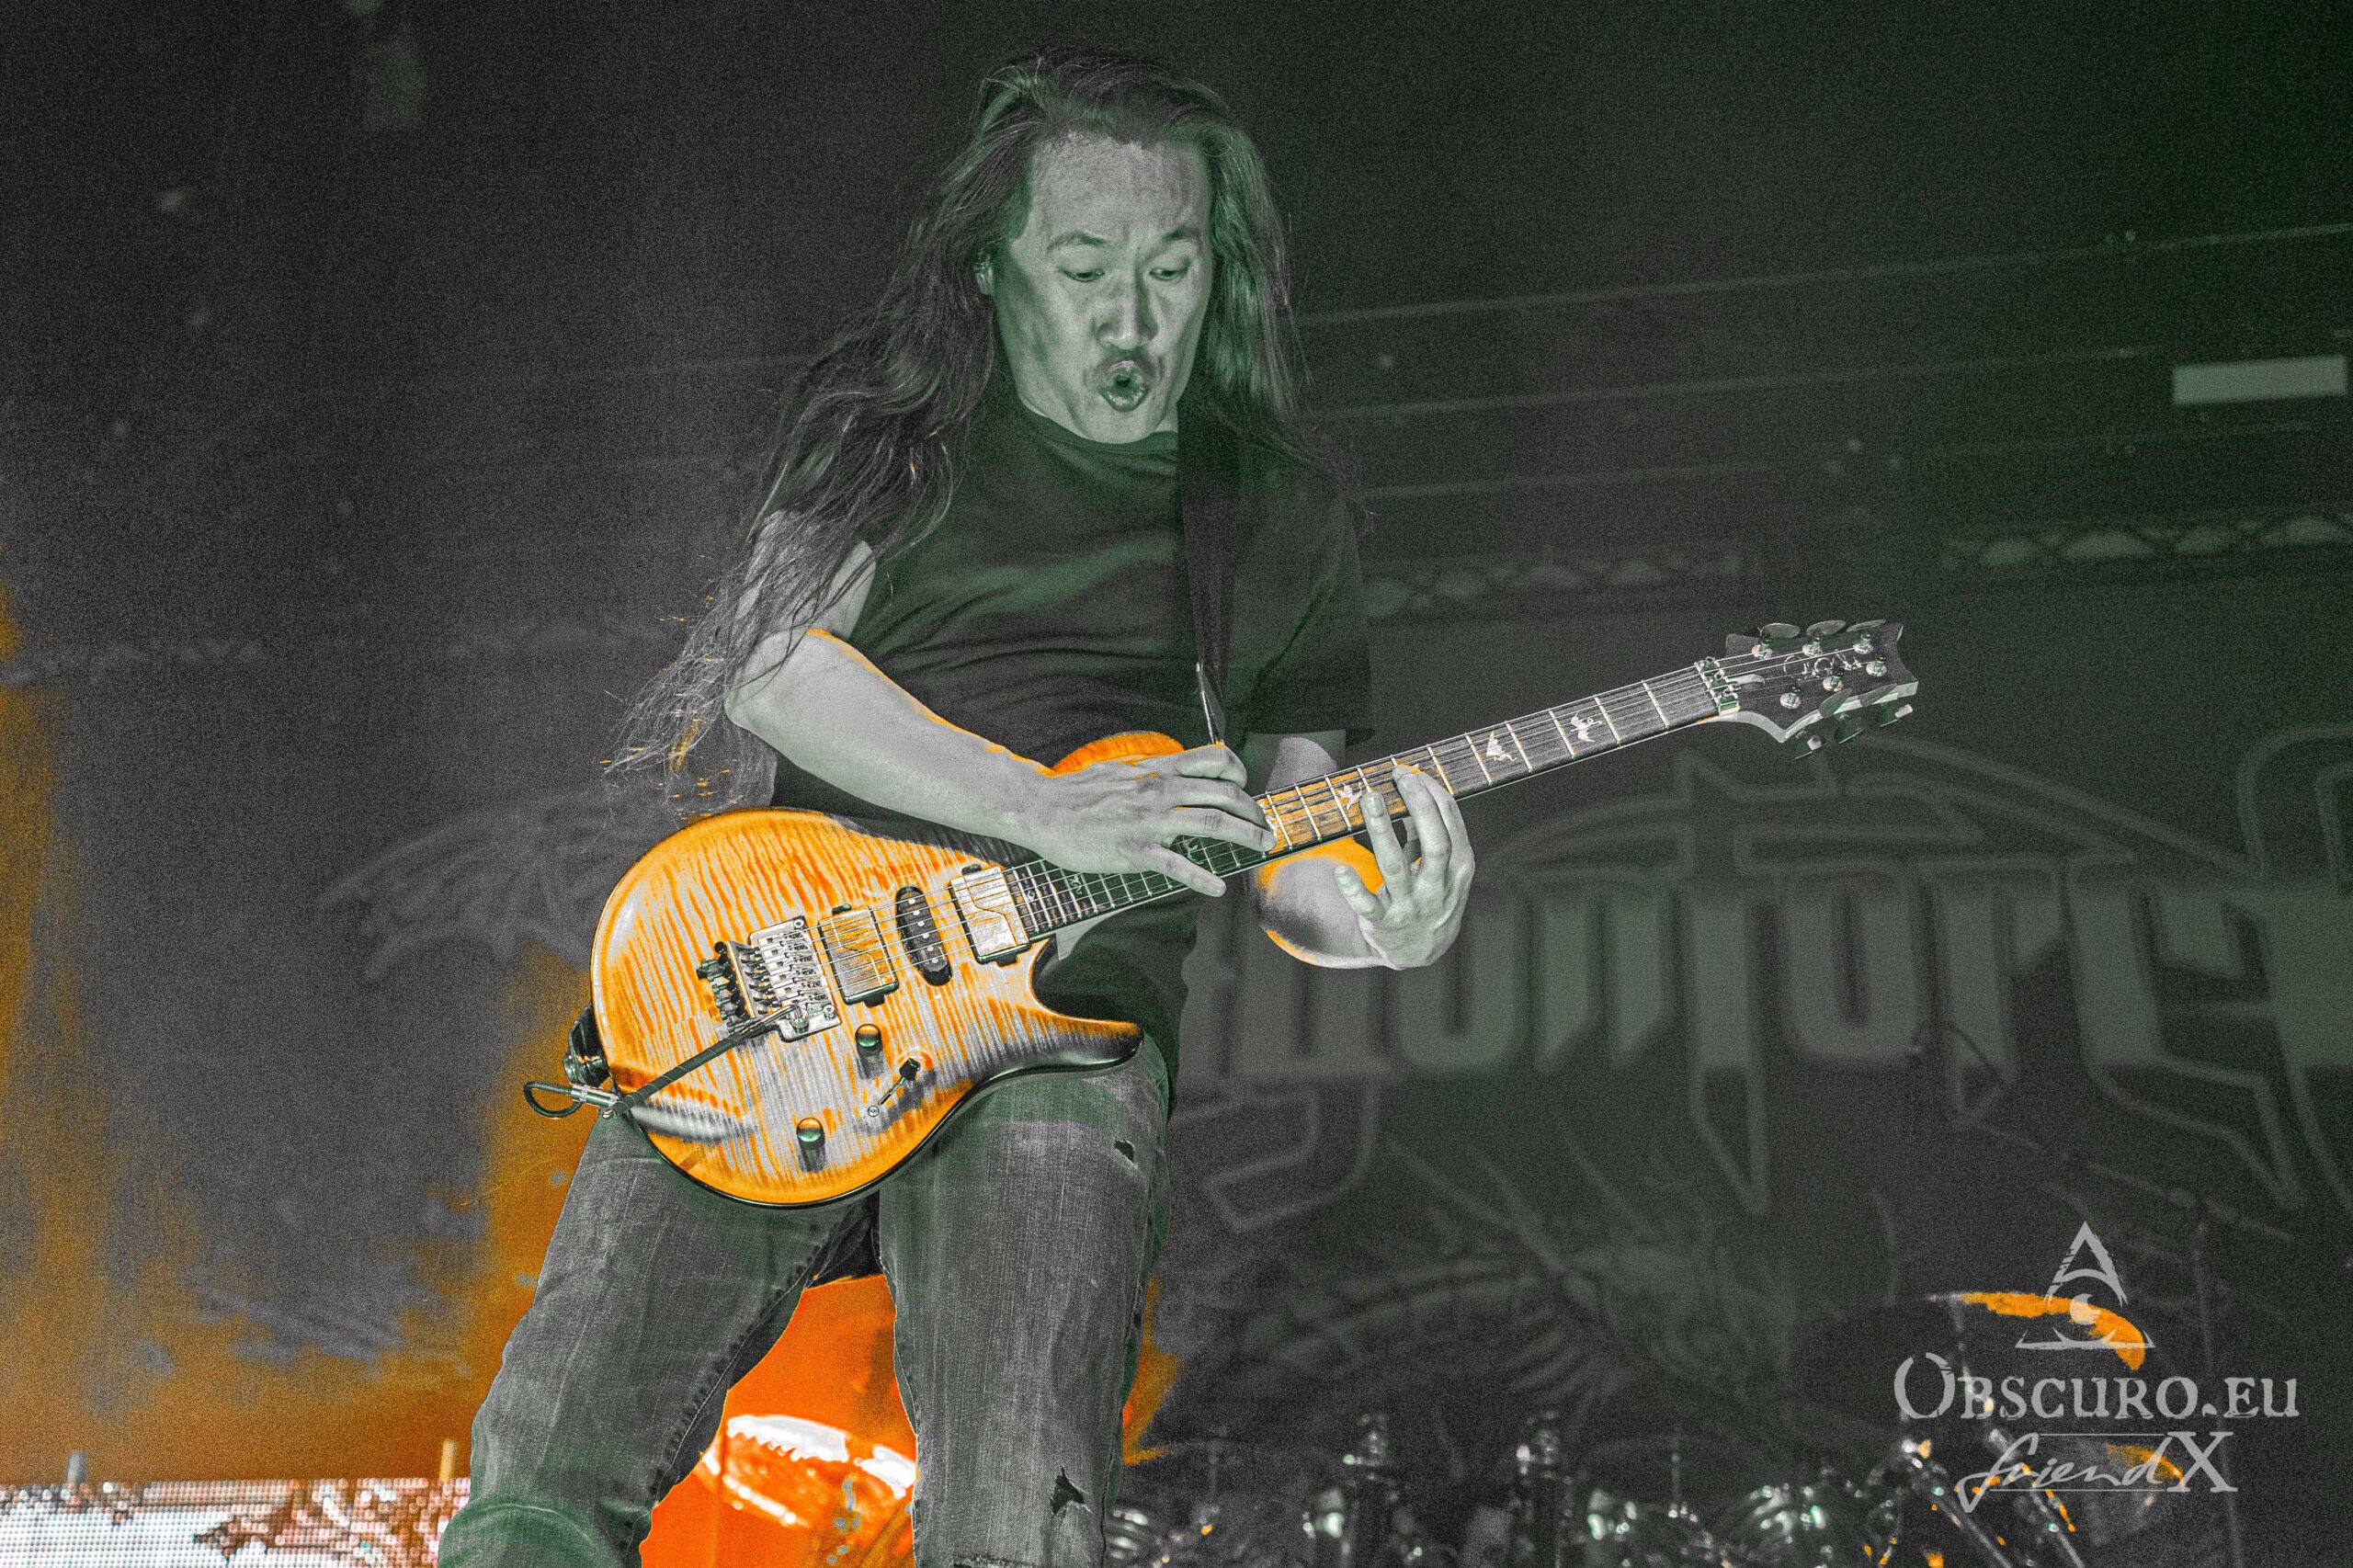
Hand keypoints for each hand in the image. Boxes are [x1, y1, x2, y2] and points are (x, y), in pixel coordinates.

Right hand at [1021, 744, 1272, 896]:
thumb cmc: (1078, 791)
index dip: (1239, 773)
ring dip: (1244, 836)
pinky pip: (1176, 865)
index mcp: (1157, 771)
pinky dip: (1202, 878)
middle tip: (1265, 827)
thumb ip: (1152, 773)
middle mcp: (1160, 792)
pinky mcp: (1134, 851)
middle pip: (1223, 794)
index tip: (1245, 789)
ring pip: (1210, 824)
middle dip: (1253, 811)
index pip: (1213, 759)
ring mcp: (1149, 822)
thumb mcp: (1121, 770)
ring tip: (1262, 848)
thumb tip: (1174, 775)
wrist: (1042, 808)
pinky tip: (1217, 888)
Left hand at [1331, 765, 1474, 967]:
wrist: (1420, 951)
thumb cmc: (1432, 895)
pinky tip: (1340, 871)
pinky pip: (1367, 906)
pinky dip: (1353, 889)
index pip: (1451, 823)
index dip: (1433, 793)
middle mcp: (1437, 886)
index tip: (1412, 771)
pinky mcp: (1383, 922)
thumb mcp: (1443, 867)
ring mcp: (1410, 906)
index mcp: (1459, 867)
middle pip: (1434, 842)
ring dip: (1381, 830)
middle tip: (1399, 776)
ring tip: (1368, 798)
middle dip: (1418, 806)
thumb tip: (1408, 788)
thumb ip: (1428, 833)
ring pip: (1395, 866)